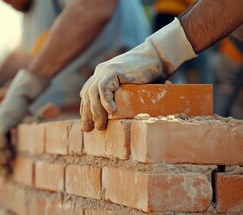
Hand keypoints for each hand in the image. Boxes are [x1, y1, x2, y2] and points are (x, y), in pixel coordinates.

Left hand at [0, 69, 48, 174]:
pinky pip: (0, 137)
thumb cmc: (21, 110)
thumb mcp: (17, 125)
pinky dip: (2, 147)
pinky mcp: (2, 122)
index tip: (1, 172)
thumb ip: (16, 136)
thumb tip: (26, 148)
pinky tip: (8, 155)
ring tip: (8, 166)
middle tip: (5, 174)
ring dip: (1, 157)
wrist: (20, 96)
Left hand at [80, 18, 196, 131]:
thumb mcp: (129, 86)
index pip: (87, 93)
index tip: (87, 123)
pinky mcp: (113, 70)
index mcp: (101, 74)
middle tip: (88, 129)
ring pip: (93, 93)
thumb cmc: (148, 74)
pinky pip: (104, 87)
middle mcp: (101, 72)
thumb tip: (120, 115)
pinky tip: (111, 112)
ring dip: (95, 111)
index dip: (85, 108)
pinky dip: (105, 101)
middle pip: (87, 95)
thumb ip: (121, 96)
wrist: (157, 57)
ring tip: (100, 126)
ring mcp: (106, 70)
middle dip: (87, 113)